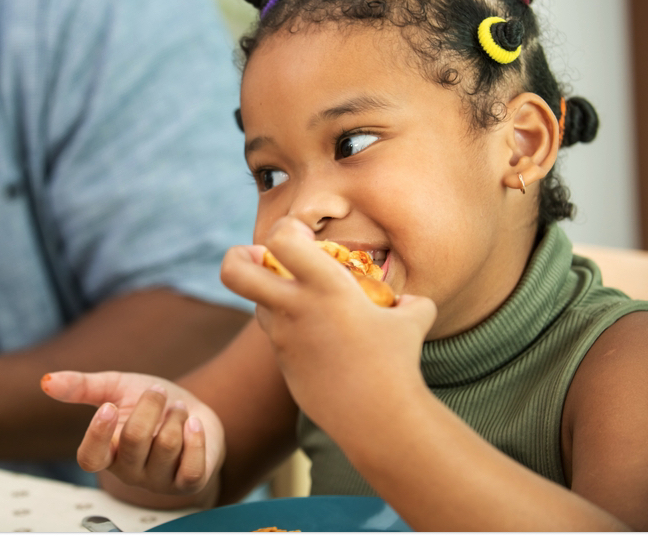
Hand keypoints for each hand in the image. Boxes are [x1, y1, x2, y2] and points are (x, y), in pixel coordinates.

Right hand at [41, 370, 223, 500]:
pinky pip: (192, 467)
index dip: (97, 435)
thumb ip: (82, 386)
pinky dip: (195, 438)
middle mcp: (129, 471)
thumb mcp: (116, 387)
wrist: (192, 411)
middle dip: (150, 405)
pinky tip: (193, 424)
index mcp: (107, 452)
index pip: (90, 459)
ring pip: (165, 445)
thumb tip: (46, 381)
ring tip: (177, 409)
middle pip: (134, 440)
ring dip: (175, 416)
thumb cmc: (150, 403)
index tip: (109, 406)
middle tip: (157, 390)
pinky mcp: (188, 482)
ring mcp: (159, 480)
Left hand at [219, 217, 436, 440]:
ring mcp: (283, 337)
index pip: (282, 237)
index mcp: (326, 286)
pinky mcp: (283, 364)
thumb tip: (407, 300)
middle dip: (235, 256)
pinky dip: (290, 330)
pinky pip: (276, 336)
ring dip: (269, 296)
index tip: (302, 236)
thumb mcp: (413, 318)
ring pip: (256, 304)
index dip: (287, 228)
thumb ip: (406, 301)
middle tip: (254, 256)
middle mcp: (295, 307)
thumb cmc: (397, 363)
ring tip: (300, 300)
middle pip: (234, 271)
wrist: (377, 417)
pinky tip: (318, 340)